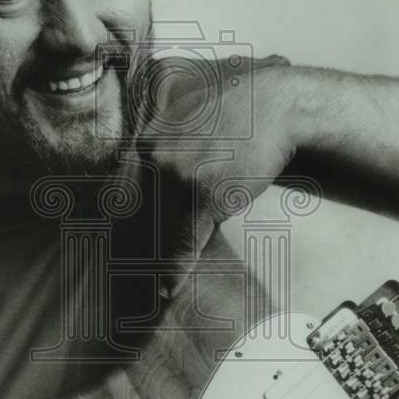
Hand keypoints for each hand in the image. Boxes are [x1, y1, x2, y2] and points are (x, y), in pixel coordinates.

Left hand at [137, 55, 296, 299]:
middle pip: (137, 215)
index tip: (122, 248)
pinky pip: (182, 241)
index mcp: (147, 140)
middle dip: (136, 250)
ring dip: (154, 267)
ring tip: (153, 291)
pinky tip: (169, 288)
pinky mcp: (201, 193)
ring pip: (157, 232)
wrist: (276, 107)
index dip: (126, 225)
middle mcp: (154, 156)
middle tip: (132, 277)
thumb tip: (149, 173)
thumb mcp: (188, 120)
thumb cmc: (238, 117)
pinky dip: (176, 270)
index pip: (126, 193)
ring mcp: (176, 174)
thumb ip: (165, 146)